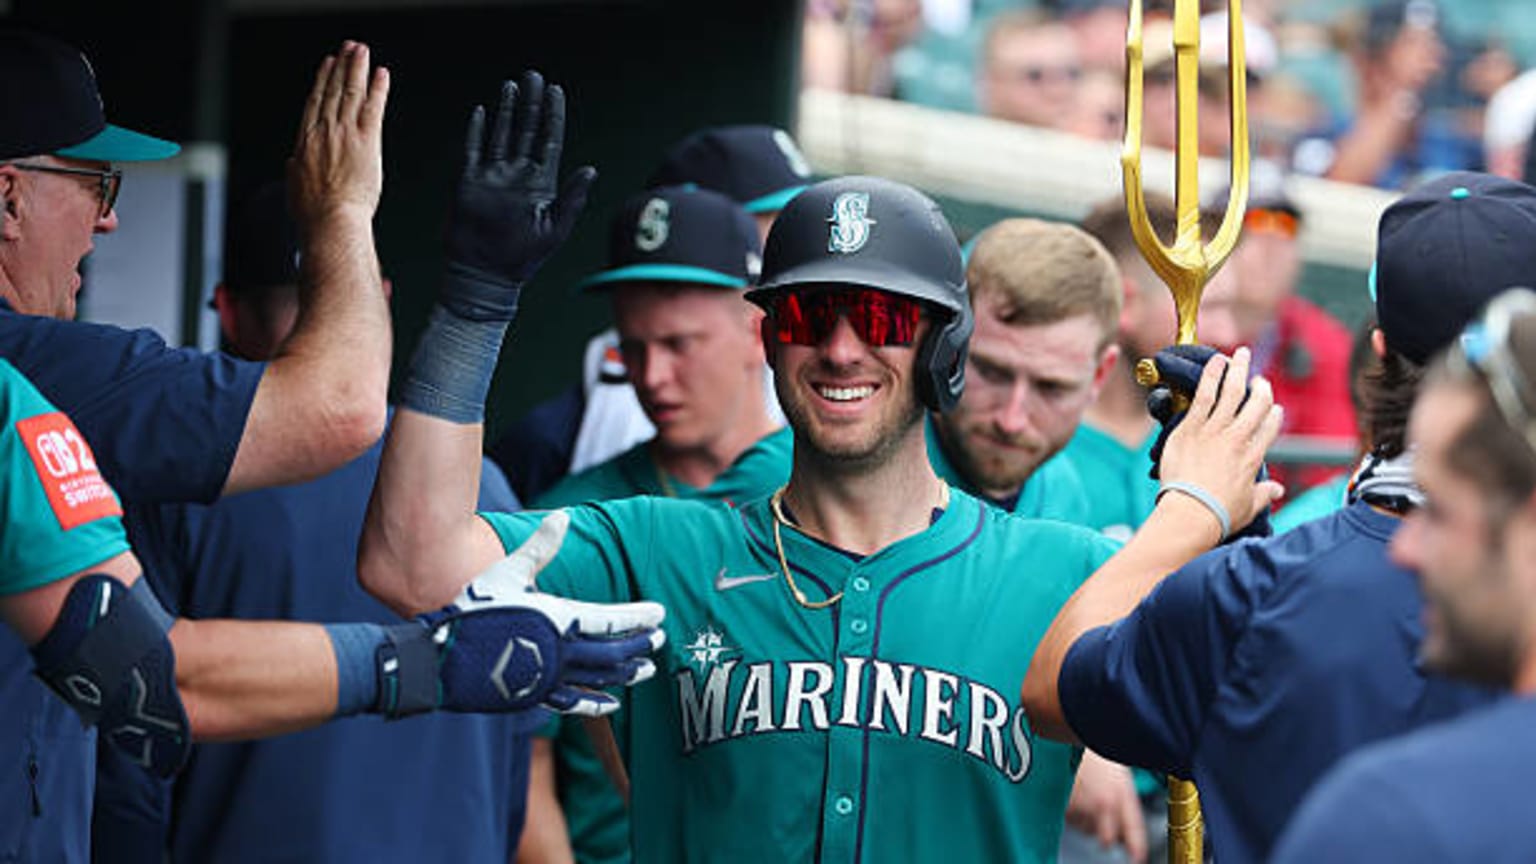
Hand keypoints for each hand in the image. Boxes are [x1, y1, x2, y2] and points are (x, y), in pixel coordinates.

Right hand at [288, 41, 388, 233]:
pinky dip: (378, 88)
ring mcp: (345, 133)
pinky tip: (381, 74)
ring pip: (350, 92)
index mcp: (305, 142)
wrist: (331, 220)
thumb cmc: (314, 213)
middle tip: (347, 49)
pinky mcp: (366, 140)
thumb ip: (295, 170)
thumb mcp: (294, 187)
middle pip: (332, 91)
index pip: (314, 103)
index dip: (321, 81)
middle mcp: (324, 131)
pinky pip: (373, 106)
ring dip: (357, 68)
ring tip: (362, 52)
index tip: (326, 66)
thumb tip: (293, 165)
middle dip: (340, 67)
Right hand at [428, 509, 666, 716]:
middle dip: (639, 646)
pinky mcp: (534, 695)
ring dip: (626, 674)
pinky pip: (574, 703)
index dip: (639, 618)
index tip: (660, 614)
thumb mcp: (508, 571)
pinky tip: (611, 704)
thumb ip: (540, 547)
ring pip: (599, 679)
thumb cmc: (475, 608)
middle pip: (613, 653)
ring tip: (646, 670)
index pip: (612, 620)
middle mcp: (560, 652)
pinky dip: (596, 703)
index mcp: (559, 619)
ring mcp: (548, 678)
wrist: (442, 656)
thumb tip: (564, 516)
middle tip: (659, 640)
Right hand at [442, 71, 596, 320]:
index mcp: (542, 184)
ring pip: (501, 134)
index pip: (549, 141)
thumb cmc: (523, 260)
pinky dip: (477, 130)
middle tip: (534, 76)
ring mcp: (493, 177)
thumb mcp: (555, 230)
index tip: (555, 91)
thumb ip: (573, 199)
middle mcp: (518, 176)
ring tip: (512, 85)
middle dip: (531, 103)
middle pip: (526, 130)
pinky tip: (482, 110)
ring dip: (506, 109)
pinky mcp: (470, 182)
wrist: (485, 276)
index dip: (553, 115)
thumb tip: (591, 169)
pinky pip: (473, 149)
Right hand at [1066, 751, 1147, 863]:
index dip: (1137, 848)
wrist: (1064, 727)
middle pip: (1107, 839)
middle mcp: (1104, 805)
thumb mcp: (1115, 766)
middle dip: (1104, 833)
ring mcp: (1081, 807)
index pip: (1133, 831)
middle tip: (1101, 818)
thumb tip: (1123, 810)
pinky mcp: (1061, 806)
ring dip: (1083, 819)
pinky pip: (1066, 817)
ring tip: (1082, 791)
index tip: (1137, 858)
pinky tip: (1069, 788)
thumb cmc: (1089, 742)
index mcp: (1122, 793)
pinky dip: (1067, 809)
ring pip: (1084, 827)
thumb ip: (1121, 792)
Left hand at [1154, 347, 1284, 540]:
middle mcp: (1238, 439)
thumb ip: (1264, 494)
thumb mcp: (1249, 506)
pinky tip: (1216, 361)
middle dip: (1260, 386)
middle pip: (1256, 404)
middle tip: (1258, 377)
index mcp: (1253, 457)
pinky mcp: (1192, 427)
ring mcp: (1215, 430)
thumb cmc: (1218, 514)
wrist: (1191, 512)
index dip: (1273, 414)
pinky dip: (1212, 376)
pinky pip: (1204, 395)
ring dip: (1237, 370)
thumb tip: (1277, 490)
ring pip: (1231, 392)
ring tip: (1240, 355)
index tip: (1273, 407)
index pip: (1269, 427)